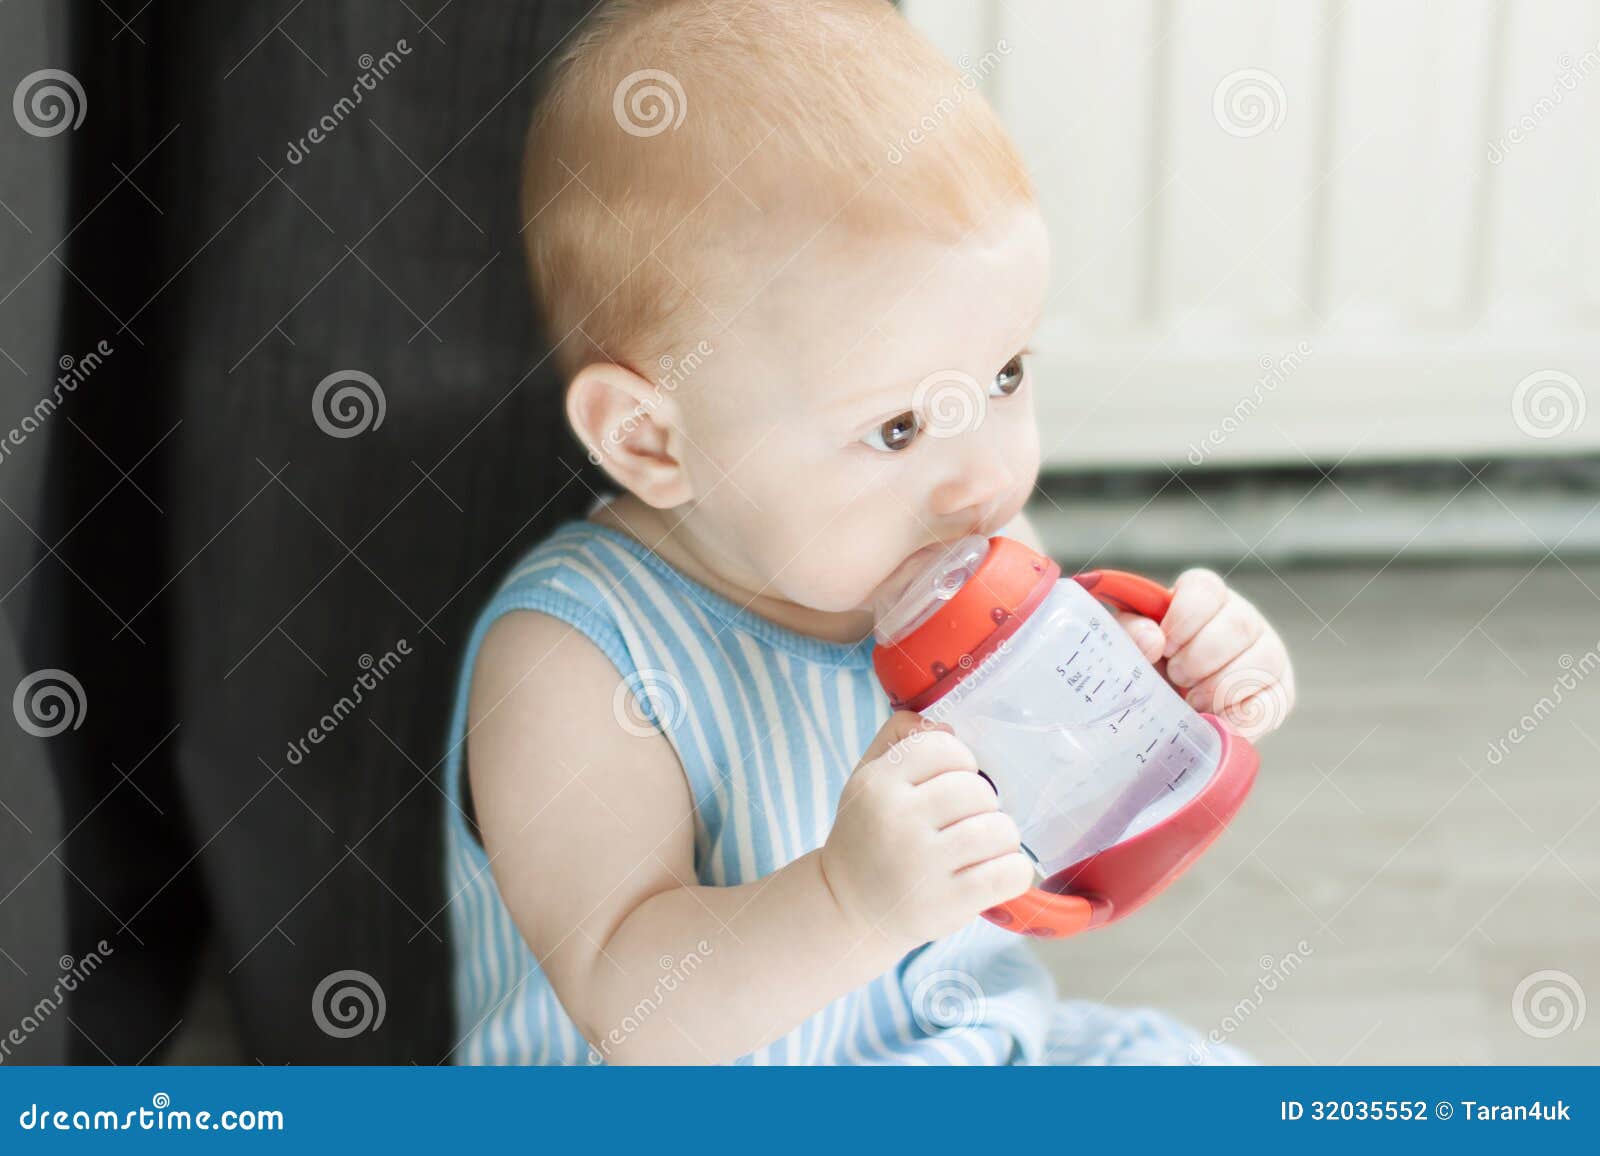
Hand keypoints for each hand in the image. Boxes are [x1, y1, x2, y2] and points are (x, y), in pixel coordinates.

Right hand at [820, 711, 1033, 947]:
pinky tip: (995, 871)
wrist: (846, 908)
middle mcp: (899, 821)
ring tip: (982, 847)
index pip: (945, 748)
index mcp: (878, 785)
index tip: (951, 783)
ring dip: (1000, 836)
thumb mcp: (866, 781)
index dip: (960, 762)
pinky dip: (1014, 870)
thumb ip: (898, 740)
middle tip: (965, 821)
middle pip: (978, 789)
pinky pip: (1010, 872)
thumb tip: (944, 726)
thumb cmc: (867, 838)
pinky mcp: (948, 904)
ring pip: (1000, 829)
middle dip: (981, 803)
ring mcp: (924, 865)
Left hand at [1112, 568, 1295, 739]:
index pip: (1205, 589)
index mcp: (1204, 597)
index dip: (1184, 618)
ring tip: (1194, 702)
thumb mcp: (1131, 646)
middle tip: (1177, 678)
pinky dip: (1243, 716)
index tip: (1165, 647)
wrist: (1170, 713)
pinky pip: (1275, 700)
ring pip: (1265, 659)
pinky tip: (1218, 720)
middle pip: (1239, 624)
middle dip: (1201, 658)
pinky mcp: (1280, 690)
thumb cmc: (1152, 668)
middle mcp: (1242, 617)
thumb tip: (1152, 639)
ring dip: (1222, 687)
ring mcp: (1267, 652)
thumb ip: (1131, 633)